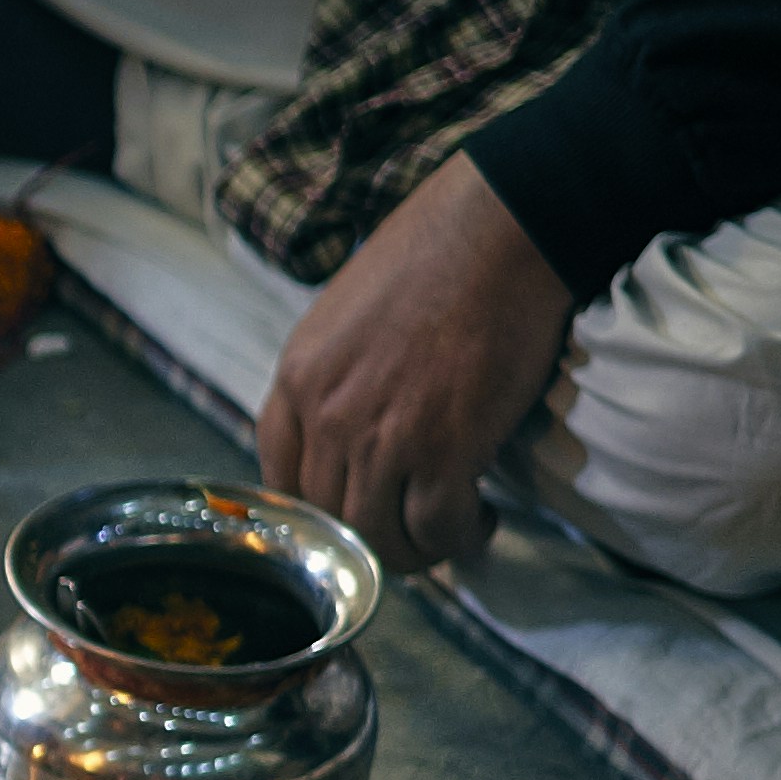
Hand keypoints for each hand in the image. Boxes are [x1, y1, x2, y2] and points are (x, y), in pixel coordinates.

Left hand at [257, 156, 573, 572]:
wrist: (499, 230)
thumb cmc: (433, 254)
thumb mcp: (343, 314)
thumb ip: (333, 374)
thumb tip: (351, 422)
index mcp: (296, 379)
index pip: (280, 479)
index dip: (317, 511)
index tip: (347, 514)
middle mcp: (327, 416)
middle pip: (331, 517)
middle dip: (368, 539)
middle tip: (407, 534)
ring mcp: (382, 437)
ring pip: (380, 535)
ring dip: (415, 549)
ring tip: (446, 534)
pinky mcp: (445, 449)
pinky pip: (436, 527)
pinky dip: (458, 538)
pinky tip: (478, 523)